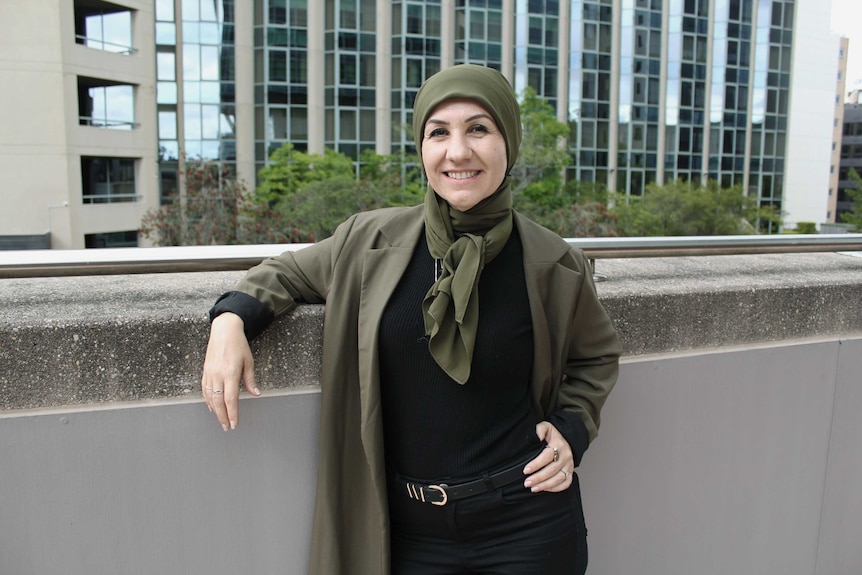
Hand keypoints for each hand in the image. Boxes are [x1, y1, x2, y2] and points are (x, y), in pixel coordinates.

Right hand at [200, 312, 260, 430]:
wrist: (223, 330)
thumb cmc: (238, 344)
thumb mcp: (249, 361)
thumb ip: (250, 379)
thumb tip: (256, 394)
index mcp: (230, 373)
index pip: (231, 399)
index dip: (232, 413)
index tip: (234, 424)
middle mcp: (218, 375)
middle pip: (218, 401)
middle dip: (223, 416)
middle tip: (227, 427)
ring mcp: (210, 373)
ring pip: (210, 397)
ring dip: (215, 410)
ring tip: (220, 419)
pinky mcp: (205, 370)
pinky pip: (205, 389)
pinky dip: (208, 399)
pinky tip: (211, 406)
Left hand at [523, 421, 573, 492]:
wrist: (568, 438)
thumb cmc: (554, 435)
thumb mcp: (546, 427)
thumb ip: (540, 429)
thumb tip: (537, 436)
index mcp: (559, 444)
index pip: (547, 456)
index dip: (536, 464)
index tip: (526, 470)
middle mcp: (566, 456)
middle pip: (552, 469)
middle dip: (538, 478)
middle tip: (527, 482)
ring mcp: (569, 465)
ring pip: (559, 478)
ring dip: (545, 485)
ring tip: (533, 488)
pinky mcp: (571, 472)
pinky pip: (566, 483)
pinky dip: (556, 488)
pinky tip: (545, 488)